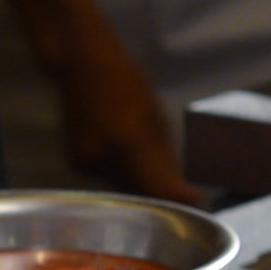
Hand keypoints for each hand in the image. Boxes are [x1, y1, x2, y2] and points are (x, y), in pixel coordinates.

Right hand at [55, 43, 204, 205]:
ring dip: (138, 183)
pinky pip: (105, 178)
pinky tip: (121, 154)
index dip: (179, 197)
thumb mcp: (156, 118)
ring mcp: (85, 162)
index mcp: (129, 142)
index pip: (158, 187)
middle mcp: (103, 158)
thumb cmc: (127, 84)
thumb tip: (178, 189)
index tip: (195, 199)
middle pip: (138, 192)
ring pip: (121, 187)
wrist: (82, 70)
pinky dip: (119, 172)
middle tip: (179, 188)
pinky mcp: (74, 163)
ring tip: (149, 166)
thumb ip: (164, 156)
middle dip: (159, 193)